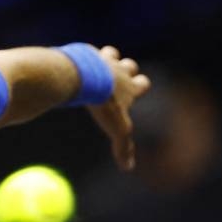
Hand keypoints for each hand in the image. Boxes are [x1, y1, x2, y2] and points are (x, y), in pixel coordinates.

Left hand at [88, 46, 150, 170]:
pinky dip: (84, 58)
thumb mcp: (117, 128)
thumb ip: (123, 147)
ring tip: (98, 68)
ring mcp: (102, 59)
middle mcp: (119, 70)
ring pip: (111, 54)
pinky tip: (77, 66)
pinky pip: (87, 52)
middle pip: (130, 66)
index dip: (140, 87)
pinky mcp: (85, 54)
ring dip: (108, 59)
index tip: (134, 93)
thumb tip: (128, 168)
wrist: (85, 77)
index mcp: (129, 87)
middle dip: (128, 71)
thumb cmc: (104, 103)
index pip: (144, 83)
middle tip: (116, 79)